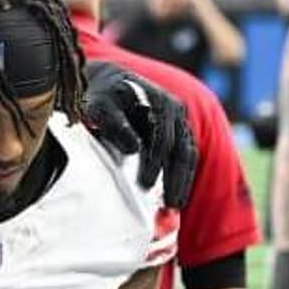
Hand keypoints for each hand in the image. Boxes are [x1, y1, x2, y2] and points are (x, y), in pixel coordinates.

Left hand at [81, 61, 198, 208]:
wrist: (109, 83)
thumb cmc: (102, 97)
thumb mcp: (101, 106)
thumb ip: (115, 124)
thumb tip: (134, 148)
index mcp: (159, 101)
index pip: (162, 137)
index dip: (155, 162)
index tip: (146, 185)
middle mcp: (174, 109)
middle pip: (182, 149)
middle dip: (176, 178)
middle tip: (169, 205)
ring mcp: (179, 121)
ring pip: (187, 154)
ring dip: (183, 181)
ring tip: (175, 206)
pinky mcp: (178, 133)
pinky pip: (185, 156)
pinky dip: (182, 176)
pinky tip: (175, 196)